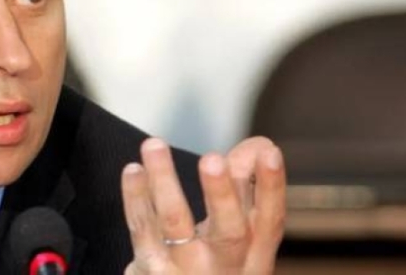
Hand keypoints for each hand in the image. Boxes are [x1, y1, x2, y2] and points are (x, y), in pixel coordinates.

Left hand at [121, 137, 285, 273]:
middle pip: (229, 232)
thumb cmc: (210, 266)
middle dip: (222, 194)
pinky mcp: (151, 271)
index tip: (270, 152)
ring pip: (175, 224)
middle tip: (212, 158)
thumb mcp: (236, 236)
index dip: (272, 188)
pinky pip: (142, 229)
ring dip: (164, 181)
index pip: (269, 221)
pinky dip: (136, 198)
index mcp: (254, 258)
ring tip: (154, 145)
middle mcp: (225, 269)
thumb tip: (259, 145)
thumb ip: (245, 189)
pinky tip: (133, 170)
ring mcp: (186, 272)